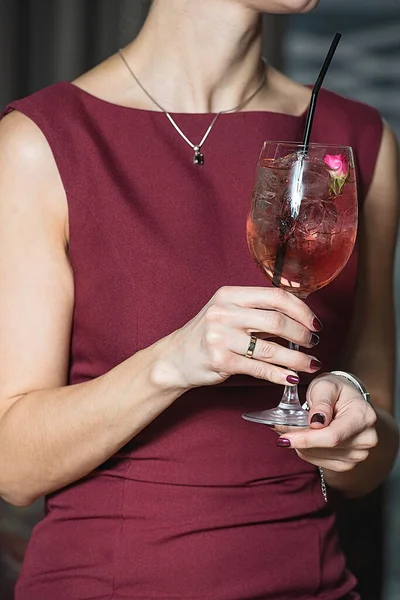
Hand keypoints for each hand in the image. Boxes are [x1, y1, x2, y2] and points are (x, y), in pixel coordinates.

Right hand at [154, 286, 321, 390]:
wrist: (176, 358)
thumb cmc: (207, 334)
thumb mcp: (227, 312)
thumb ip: (257, 310)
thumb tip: (299, 314)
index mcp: (230, 295)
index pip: (275, 296)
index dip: (301, 310)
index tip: (314, 322)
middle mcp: (224, 312)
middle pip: (276, 321)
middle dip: (302, 334)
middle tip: (314, 343)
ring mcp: (220, 337)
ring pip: (271, 349)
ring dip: (297, 359)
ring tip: (311, 364)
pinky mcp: (220, 361)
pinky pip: (259, 368)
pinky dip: (280, 375)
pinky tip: (291, 378)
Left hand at [275, 373, 377, 471]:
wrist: (348, 401)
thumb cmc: (336, 390)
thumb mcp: (326, 386)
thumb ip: (321, 402)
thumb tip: (315, 422)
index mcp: (363, 417)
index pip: (333, 436)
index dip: (306, 439)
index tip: (284, 438)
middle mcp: (365, 439)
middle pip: (325, 447)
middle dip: (298, 438)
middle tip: (279, 428)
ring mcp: (359, 454)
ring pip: (319, 456)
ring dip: (300, 444)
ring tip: (293, 428)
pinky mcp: (348, 463)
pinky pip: (319, 461)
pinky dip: (306, 450)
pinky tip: (304, 437)